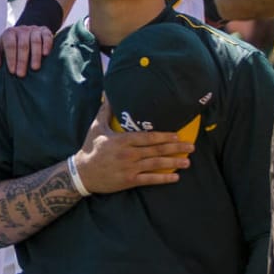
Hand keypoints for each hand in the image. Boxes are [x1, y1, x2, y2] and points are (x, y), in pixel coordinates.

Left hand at [0, 24, 53, 76]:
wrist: (26, 35)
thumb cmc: (10, 47)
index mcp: (9, 33)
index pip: (10, 44)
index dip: (11, 58)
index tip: (12, 71)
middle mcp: (22, 30)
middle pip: (23, 44)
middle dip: (22, 60)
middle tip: (21, 74)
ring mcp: (34, 30)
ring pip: (35, 41)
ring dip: (35, 55)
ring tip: (35, 68)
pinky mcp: (45, 31)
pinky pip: (47, 36)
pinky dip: (47, 45)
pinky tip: (46, 54)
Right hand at [73, 99, 193, 193]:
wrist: (82, 173)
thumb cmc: (90, 148)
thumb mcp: (96, 127)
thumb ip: (106, 110)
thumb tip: (109, 93)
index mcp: (122, 140)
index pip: (148, 138)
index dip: (164, 137)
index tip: (178, 135)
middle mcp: (128, 154)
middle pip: (156, 151)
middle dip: (175, 148)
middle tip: (191, 147)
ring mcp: (129, 168)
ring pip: (155, 165)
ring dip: (173, 163)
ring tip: (187, 162)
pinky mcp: (128, 180)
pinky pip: (149, 180)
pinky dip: (163, 179)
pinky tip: (175, 177)